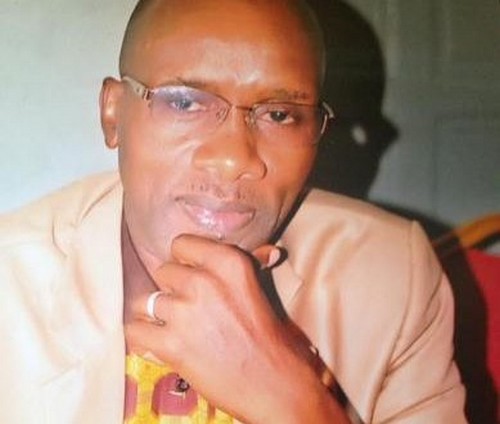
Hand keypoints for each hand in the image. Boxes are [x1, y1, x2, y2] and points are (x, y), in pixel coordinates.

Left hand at [126, 234, 348, 422]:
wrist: (276, 385)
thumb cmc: (274, 338)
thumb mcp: (263, 293)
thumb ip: (256, 266)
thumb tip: (269, 251)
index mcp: (229, 262)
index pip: (181, 244)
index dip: (184, 262)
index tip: (191, 275)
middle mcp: (204, 281)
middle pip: (162, 271)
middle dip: (172, 289)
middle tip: (189, 309)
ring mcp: (185, 312)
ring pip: (145, 301)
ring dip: (156, 316)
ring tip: (174, 329)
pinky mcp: (171, 344)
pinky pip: (134, 330)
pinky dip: (143, 340)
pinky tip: (158, 344)